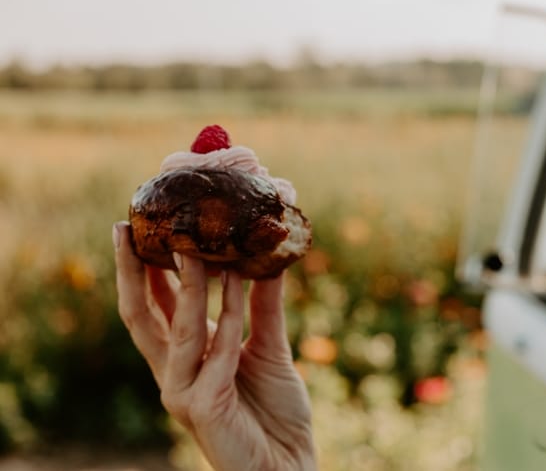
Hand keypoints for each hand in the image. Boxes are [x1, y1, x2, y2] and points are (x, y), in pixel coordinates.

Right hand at [113, 222, 315, 470]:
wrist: (288, 464)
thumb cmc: (274, 410)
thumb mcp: (268, 346)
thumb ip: (262, 305)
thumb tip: (267, 255)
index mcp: (184, 355)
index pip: (153, 305)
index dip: (143, 268)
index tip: (139, 226)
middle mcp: (174, 371)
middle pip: (140, 315)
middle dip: (132, 271)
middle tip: (128, 229)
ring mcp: (182, 390)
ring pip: (178, 328)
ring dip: (189, 285)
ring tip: (198, 246)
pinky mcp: (202, 407)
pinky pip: (217, 351)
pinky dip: (229, 315)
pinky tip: (240, 283)